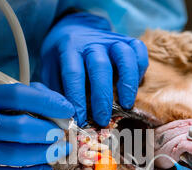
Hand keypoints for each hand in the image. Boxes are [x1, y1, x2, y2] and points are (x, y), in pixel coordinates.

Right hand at [0, 83, 73, 169]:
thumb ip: (26, 97)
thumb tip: (60, 105)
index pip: (20, 96)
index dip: (48, 102)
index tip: (67, 110)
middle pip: (21, 128)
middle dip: (49, 133)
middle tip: (63, 136)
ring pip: (17, 154)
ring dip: (44, 154)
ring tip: (58, 151)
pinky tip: (44, 169)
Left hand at [41, 12, 148, 126]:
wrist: (74, 28)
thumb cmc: (62, 57)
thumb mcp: (51, 70)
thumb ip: (57, 90)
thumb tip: (64, 117)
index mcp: (69, 48)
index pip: (73, 74)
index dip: (77, 98)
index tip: (80, 119)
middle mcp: (91, 42)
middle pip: (100, 66)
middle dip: (102, 96)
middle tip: (103, 119)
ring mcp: (111, 39)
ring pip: (124, 55)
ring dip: (127, 82)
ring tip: (126, 104)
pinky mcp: (126, 40)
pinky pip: (138, 50)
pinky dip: (140, 68)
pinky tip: (135, 86)